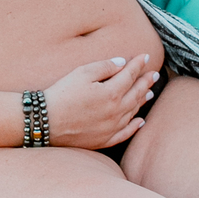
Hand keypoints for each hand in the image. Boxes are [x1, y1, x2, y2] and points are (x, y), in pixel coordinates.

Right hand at [45, 54, 159, 148]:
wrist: (45, 121)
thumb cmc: (62, 94)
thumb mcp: (82, 73)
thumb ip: (105, 66)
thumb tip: (122, 63)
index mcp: (111, 93)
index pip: (130, 75)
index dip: (138, 65)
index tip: (144, 57)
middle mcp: (116, 111)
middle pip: (136, 93)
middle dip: (145, 82)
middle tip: (153, 74)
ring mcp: (111, 127)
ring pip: (133, 112)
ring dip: (142, 101)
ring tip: (149, 92)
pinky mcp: (104, 140)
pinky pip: (125, 133)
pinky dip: (135, 126)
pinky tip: (140, 121)